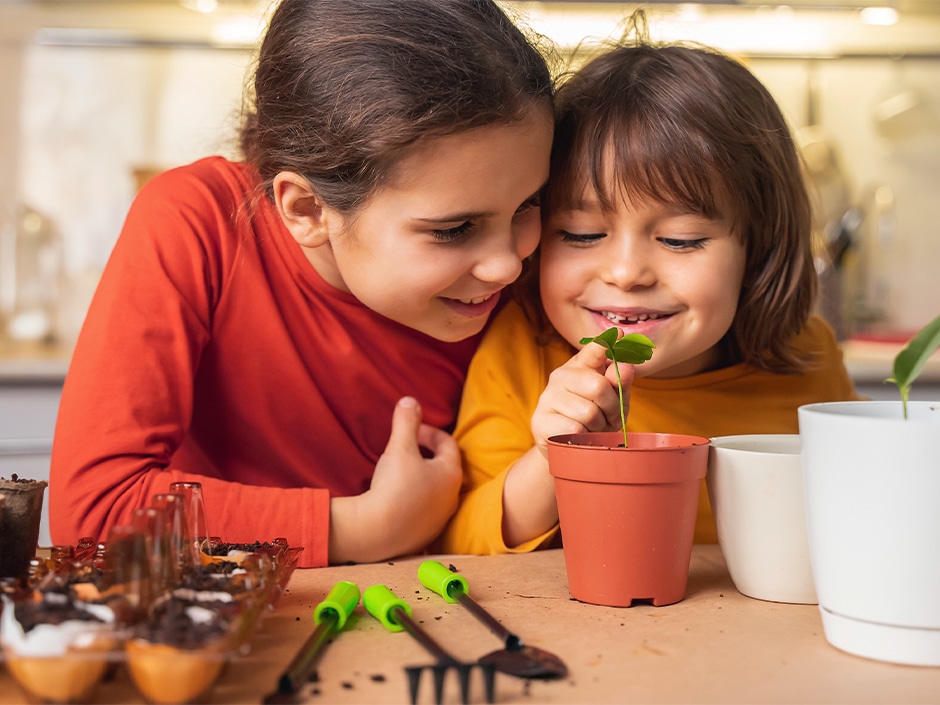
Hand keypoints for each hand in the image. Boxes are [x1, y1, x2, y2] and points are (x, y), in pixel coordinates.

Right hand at [328, 396, 461, 563]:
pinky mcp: (426, 535)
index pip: (448, 444)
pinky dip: (415, 499)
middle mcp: (452, 497)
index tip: (411, 429)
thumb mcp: (399, 447)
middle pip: (444, 467)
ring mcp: (440, 519)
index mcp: (451, 474)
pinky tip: (396, 497)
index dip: (430, 432)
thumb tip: (410, 400)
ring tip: (400, 471)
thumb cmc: (393, 486)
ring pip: (435, 490)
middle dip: (427, 453)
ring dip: (422, 477)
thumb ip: (406, 422)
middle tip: (406, 447)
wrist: (377, 532)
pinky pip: (424, 510)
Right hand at [530, 341, 634, 457]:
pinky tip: (578, 438)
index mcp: (582, 366)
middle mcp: (561, 375)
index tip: (619, 334)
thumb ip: (620, 383)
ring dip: (598, 427)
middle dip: (611, 408)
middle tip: (609, 419)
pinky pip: (575, 429)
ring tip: (593, 430)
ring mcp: (548, 397)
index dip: (605, 343)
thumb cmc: (596, 421)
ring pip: (588, 412)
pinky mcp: (540, 420)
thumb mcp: (615, 401)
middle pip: (598, 386)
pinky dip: (583, 439)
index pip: (594, 349)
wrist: (568, 449)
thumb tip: (627, 365)